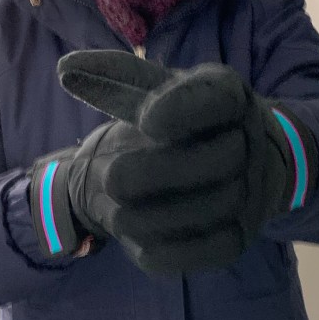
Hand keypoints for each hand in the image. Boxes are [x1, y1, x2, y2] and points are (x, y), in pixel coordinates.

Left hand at [30, 51, 316, 272]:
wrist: (253, 161)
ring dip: (161, 215)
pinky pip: (214, 248)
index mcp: (229, 96)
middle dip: (162, 172)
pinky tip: (136, 244)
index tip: (145, 121)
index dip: (182, 110)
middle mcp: (251, 141)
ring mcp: (252, 191)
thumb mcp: (160, 92)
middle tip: (111, 178)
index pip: (216, 99)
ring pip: (215, 208)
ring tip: (116, 216)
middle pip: (220, 160)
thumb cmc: (190, 119)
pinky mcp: (243, 234)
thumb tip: (64, 69)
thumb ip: (116, 80)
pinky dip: (175, 250)